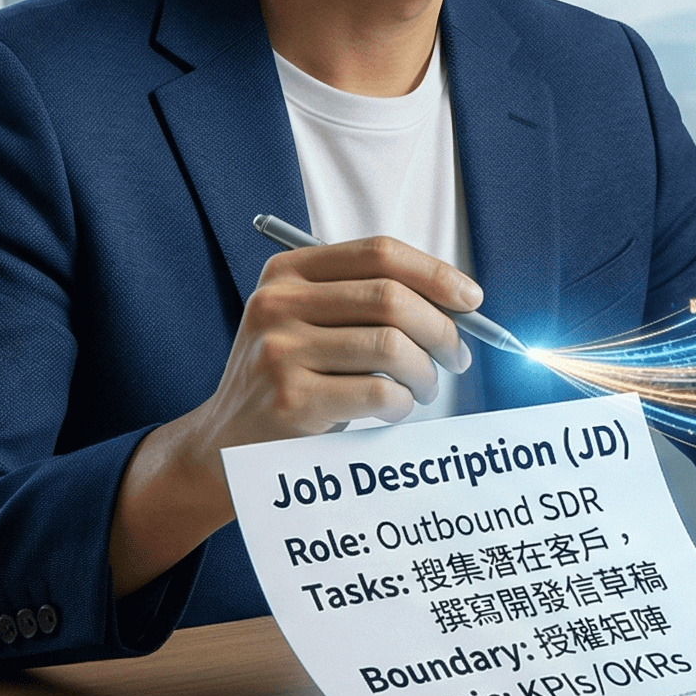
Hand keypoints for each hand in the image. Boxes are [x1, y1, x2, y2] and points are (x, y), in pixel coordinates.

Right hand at [108, 237, 479, 595]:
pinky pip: (379, 392)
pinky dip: (402, 403)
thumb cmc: (290, 378)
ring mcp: (279, 352)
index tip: (471, 300)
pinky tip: (394, 410)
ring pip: (391, 347)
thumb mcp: (309, 322)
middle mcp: (277, 303)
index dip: (435, 273)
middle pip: (391, 298)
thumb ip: (367, 302)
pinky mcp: (290, 401)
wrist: (224, 443)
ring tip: (423, 388)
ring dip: (425, 373)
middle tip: (456, 356)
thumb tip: (458, 303)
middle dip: (442, 329)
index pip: (379, 253)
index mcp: (287, 272)